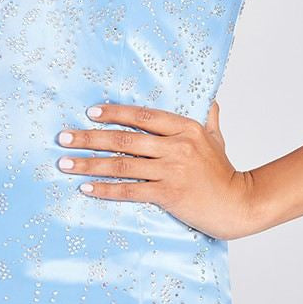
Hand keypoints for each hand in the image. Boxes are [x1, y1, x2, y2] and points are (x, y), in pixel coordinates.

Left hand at [55, 99, 253, 240]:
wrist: (239, 205)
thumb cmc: (223, 172)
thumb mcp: (216, 138)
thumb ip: (209, 117)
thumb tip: (208, 98)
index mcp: (186, 128)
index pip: (143, 115)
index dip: (115, 113)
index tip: (90, 113)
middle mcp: (177, 146)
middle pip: (124, 139)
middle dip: (89, 138)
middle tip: (63, 138)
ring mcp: (172, 170)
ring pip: (122, 165)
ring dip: (89, 164)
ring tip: (65, 163)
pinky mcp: (168, 194)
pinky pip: (130, 190)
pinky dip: (106, 189)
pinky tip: (87, 188)